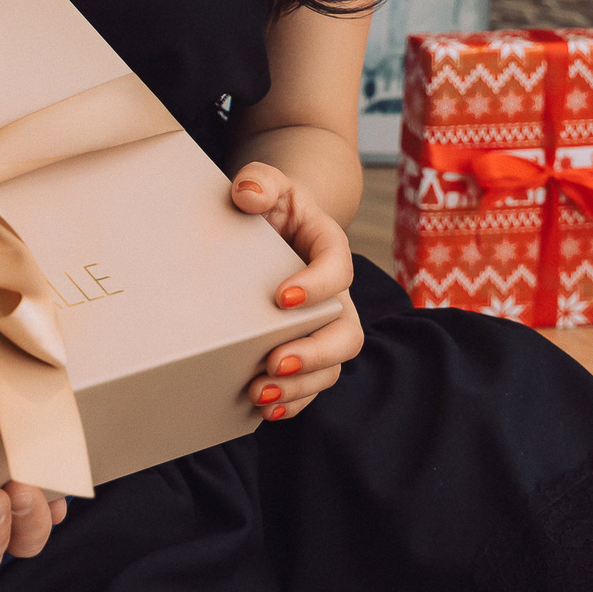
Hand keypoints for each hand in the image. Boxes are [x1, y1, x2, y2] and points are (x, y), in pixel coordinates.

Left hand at [229, 162, 362, 421]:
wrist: (270, 225)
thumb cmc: (268, 204)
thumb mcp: (266, 182)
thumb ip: (260, 181)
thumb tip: (246, 194)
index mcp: (329, 249)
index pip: (337, 269)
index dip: (318, 286)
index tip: (282, 297)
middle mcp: (335, 294)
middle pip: (346, 332)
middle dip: (314, 353)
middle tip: (273, 361)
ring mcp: (322, 326)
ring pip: (331, 366)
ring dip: (300, 386)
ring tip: (260, 393)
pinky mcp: (304, 347)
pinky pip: (310, 383)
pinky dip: (292, 402)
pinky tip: (263, 410)